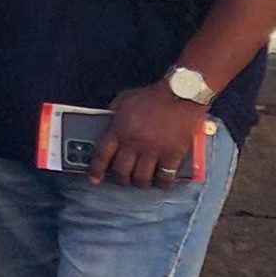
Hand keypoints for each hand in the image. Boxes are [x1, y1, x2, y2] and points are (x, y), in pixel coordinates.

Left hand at [88, 86, 207, 187]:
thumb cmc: (153, 96)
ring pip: (141, 178)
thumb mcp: (125, 99)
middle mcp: (133, 142)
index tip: (94, 179)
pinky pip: (165, 177)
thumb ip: (113, 112)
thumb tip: (106, 123)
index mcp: (119, 129)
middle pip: (121, 171)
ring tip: (142, 180)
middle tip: (123, 179)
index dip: (96, 170)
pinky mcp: (172, 154)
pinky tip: (162, 182)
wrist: (181, 94)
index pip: (102, 155)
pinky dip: (163, 182)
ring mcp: (153, 150)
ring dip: (140, 182)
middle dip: (120, 179)